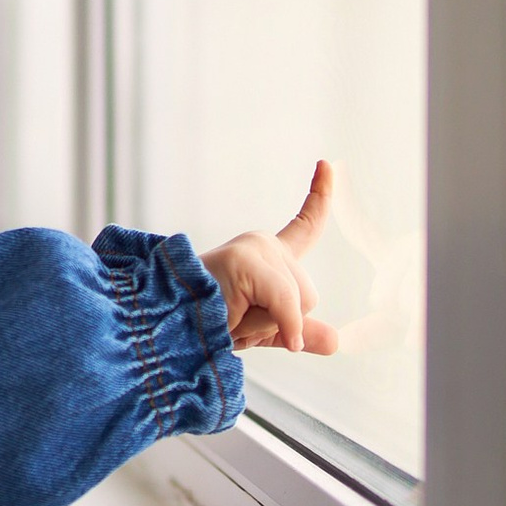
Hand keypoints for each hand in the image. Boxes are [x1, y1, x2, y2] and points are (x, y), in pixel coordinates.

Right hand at [201, 161, 338, 353]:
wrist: (170, 333)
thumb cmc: (209, 329)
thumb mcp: (261, 332)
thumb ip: (298, 330)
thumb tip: (336, 342)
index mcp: (265, 256)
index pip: (305, 226)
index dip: (320, 197)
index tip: (328, 162)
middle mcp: (260, 245)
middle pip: (308, 296)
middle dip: (283, 323)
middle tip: (236, 322)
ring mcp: (253, 249)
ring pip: (299, 302)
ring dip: (270, 327)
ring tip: (229, 320)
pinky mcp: (245, 261)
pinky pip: (287, 303)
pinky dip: (283, 324)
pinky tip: (250, 329)